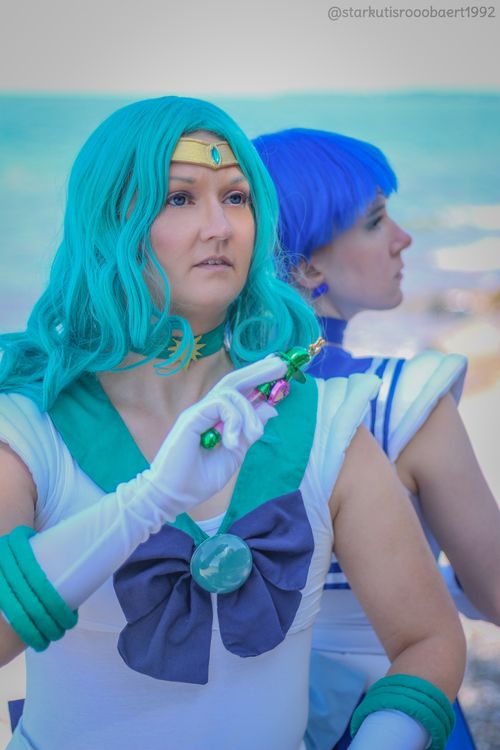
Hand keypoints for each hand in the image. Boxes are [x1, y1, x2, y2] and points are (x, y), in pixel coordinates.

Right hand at [140, 356, 286, 520]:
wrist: (172, 497)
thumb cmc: (197, 481)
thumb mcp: (234, 454)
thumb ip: (249, 432)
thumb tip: (270, 409)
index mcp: (215, 419)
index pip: (237, 392)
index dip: (256, 379)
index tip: (278, 371)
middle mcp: (206, 411)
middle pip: (233, 381)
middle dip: (258, 371)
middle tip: (280, 364)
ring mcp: (198, 412)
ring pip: (231, 393)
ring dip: (249, 413)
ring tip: (253, 435)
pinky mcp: (192, 417)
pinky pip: (221, 405)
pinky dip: (234, 420)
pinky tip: (232, 441)